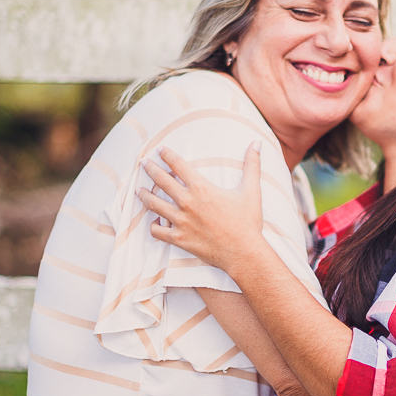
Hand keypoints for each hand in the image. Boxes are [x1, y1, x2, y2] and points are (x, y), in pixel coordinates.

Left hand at [137, 142, 264, 273]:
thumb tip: (257, 143)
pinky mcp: (178, 238)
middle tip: (143, 163)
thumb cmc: (248, 222)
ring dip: (144, 195)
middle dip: (150, 169)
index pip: (178, 165)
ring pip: (153, 204)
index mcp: (201, 188)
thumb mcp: (251, 190)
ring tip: (139, 190)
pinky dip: (153, 225)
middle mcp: (187, 202)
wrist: (243, 253)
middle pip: (160, 180)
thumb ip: (252, 164)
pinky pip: (157, 230)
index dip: (167, 155)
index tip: (160, 150)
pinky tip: (154, 221)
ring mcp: (180, 221)